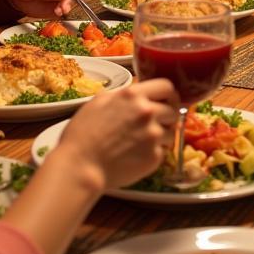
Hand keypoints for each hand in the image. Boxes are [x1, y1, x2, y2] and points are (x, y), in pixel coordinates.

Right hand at [58, 79, 179, 188]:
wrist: (80, 167)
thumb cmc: (82, 134)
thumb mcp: (98, 102)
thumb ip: (121, 95)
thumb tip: (132, 94)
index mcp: (133, 95)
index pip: (167, 86)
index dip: (168, 94)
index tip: (166, 101)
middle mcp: (148, 112)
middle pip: (173, 110)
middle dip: (166, 116)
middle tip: (154, 124)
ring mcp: (153, 135)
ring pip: (170, 132)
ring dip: (161, 136)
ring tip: (142, 142)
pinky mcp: (155, 157)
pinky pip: (162, 151)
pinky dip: (153, 153)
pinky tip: (137, 155)